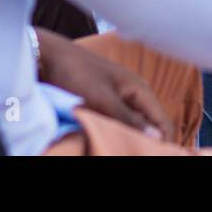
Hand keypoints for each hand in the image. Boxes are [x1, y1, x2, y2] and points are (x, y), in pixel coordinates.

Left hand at [35, 29, 175, 141]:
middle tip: (125, 150)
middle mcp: (134, 95)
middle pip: (150, 127)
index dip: (162, 143)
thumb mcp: (102, 99)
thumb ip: (128, 119)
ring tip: (115, 146)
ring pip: (132, 127)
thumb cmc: (76, 73)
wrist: (47, 57)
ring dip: (127, 137)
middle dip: (143, 142)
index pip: (163, 122)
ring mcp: (119, 99)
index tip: (146, 154)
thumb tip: (156, 137)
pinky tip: (105, 138)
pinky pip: (117, 123)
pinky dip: (114, 132)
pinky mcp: (104, 103)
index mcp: (140, 89)